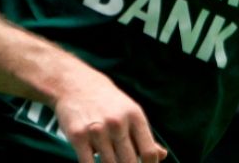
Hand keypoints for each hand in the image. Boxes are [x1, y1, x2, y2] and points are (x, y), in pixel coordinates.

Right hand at [53, 71, 168, 162]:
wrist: (76, 85)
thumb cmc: (109, 104)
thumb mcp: (130, 113)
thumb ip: (145, 136)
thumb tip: (162, 156)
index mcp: (135, 117)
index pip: (149, 152)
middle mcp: (117, 122)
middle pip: (130, 162)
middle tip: (124, 162)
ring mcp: (97, 130)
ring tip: (109, 157)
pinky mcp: (78, 136)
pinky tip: (94, 162)